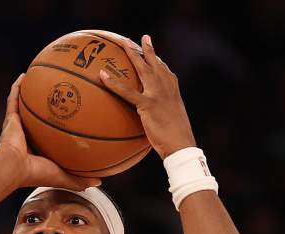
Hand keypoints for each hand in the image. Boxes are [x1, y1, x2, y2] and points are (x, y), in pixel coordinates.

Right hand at [0, 74, 100, 189]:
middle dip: (49, 108)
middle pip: (40, 118)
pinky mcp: (10, 118)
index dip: (59, 129)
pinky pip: (14, 99)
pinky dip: (17, 87)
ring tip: (40, 79)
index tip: (72, 118)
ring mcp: (18, 126)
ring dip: (32, 94)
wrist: (13, 167)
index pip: (51, 137)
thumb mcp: (63, 176)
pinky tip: (24, 75)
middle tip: (61, 93)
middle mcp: (28, 136)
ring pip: (26, 106)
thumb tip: (100, 182)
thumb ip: (80, 180)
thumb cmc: (36, 173)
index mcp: (39, 150)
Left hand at [99, 34, 196, 159]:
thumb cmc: (176, 139)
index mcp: (173, 91)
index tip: (153, 52)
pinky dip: (113, 83)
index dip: (158, 61)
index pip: (165, 71)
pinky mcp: (147, 104)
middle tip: (143, 37)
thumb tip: (152, 121)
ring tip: (122, 43)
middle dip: (148, 49)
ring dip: (132, 54)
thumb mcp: (171, 123)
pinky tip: (102, 76)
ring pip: (142, 69)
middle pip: (155, 63)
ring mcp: (157, 94)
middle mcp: (166, 88)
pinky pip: (127, 91)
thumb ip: (161, 116)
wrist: (181, 144)